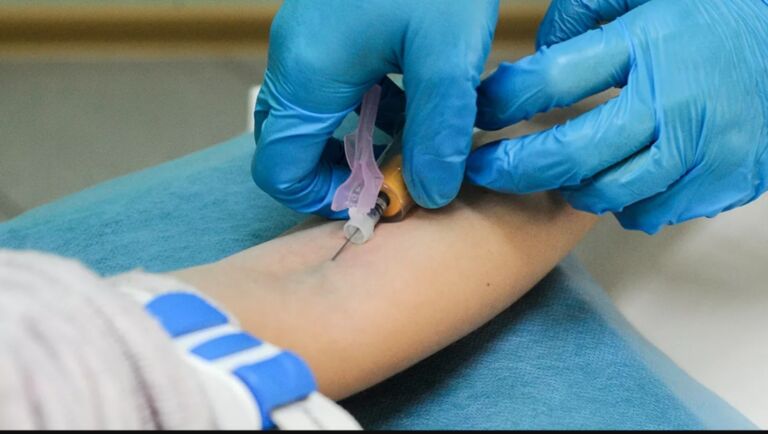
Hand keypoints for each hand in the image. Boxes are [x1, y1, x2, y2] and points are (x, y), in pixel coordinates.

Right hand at [252, 0, 497, 216]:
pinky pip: (341, 85)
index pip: (277, 166)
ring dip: (367, 138)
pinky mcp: (334, 26)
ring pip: (322, 115)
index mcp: (308, 72)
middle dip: (346, 168)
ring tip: (423, 138)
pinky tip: (423, 97)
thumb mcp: (447, 52)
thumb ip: (440, 131)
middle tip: (401, 173)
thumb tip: (432, 193)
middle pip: (294, 142)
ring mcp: (311, 40)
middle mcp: (297, 59)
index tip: (374, 197)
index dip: (320, 196)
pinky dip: (377, 105)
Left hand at [467, 0, 767, 232]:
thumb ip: (587, 11)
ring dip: (570, 187)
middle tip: (483, 169)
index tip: (480, 112)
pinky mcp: (722, 181)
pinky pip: (653, 212)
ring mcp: (700, 149)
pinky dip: (626, 203)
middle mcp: (671, 102)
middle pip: (571, 155)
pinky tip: (620, 180)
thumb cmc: (722, 11)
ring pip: (608, 193)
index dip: (503, 101)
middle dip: (513, 167)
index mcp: (648, 44)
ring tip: (557, 172)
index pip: (552, 80)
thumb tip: (540, 52)